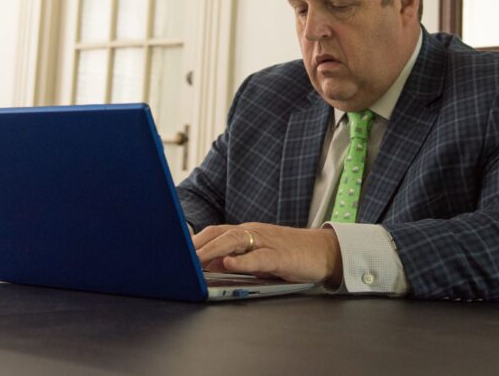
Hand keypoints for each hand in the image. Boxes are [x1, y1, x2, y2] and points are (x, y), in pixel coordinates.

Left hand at [193, 223, 342, 285]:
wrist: (324, 251)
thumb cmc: (290, 255)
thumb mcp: (259, 257)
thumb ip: (235, 260)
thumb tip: (209, 267)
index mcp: (247, 233)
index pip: (215, 232)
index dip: (195, 240)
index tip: (174, 250)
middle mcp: (254, 233)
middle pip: (220, 233)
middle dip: (197, 244)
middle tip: (178, 257)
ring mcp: (267, 242)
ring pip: (235, 240)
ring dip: (212, 250)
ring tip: (195, 260)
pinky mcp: (280, 256)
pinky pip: (259, 256)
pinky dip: (242, 260)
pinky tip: (228, 263)